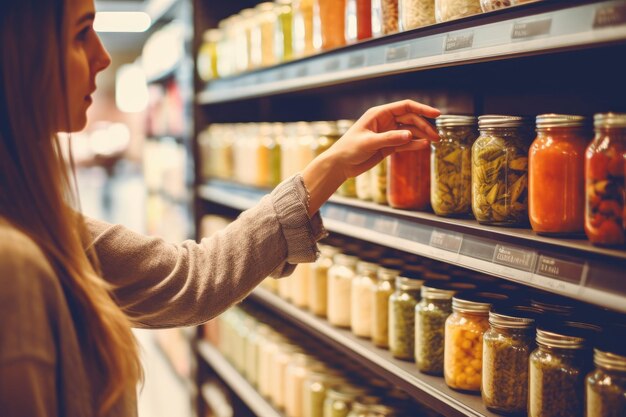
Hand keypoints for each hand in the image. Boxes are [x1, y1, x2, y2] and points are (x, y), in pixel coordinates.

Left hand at [302, 100, 440, 215]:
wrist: (340, 165)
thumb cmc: (349, 149)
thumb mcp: (368, 143)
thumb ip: (389, 138)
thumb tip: (410, 135)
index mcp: (379, 114)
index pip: (405, 107)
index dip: (422, 109)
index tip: (436, 114)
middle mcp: (385, 122)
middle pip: (411, 119)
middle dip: (424, 126)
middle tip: (436, 137)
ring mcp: (387, 134)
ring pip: (410, 132)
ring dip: (422, 135)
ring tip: (435, 142)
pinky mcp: (388, 146)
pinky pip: (405, 143)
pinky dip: (414, 144)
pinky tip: (424, 146)